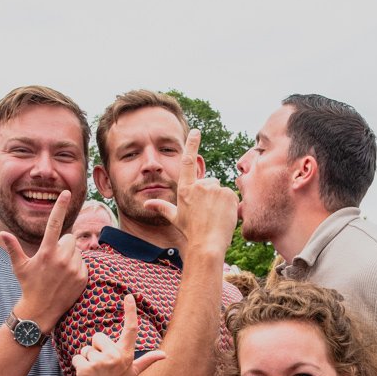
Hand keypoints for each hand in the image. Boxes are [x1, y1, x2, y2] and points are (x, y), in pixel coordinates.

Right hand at [0, 190, 87, 328]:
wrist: (42, 310)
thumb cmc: (28, 286)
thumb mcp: (19, 266)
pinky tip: (66, 278)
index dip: (60, 207)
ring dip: (70, 256)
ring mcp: (74, 268)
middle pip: (70, 238)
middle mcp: (62, 259)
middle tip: (53, 259)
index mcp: (46, 252)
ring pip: (77, 251)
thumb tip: (2, 232)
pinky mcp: (83, 277)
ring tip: (59, 271)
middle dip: (63, 244)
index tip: (66, 193)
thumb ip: (13, 248)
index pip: (54, 224)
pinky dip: (77, 267)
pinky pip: (83, 263)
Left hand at [72, 295, 165, 375]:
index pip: (131, 330)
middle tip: (100, 369)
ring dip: (86, 360)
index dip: (130, 312)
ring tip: (93, 375)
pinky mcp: (86, 368)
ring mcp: (101, 363)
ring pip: (85, 348)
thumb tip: (165, 355)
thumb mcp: (132, 374)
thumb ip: (147, 361)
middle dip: (95, 349)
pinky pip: (77, 357)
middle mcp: (115, 357)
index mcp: (126, 356)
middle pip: (98, 337)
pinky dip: (77, 366)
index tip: (129, 296)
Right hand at [144, 129, 238, 259]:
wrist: (207, 244)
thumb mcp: (175, 218)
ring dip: (219, 200)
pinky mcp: (227, 194)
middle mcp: (199, 186)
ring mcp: (214, 189)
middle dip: (209, 195)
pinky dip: (229, 204)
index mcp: (185, 189)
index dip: (191, 144)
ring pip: (219, 190)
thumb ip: (162, 207)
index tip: (196, 131)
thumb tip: (146, 204)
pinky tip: (223, 215)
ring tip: (214, 216)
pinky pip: (230, 195)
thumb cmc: (190, 232)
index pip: (187, 162)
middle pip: (209, 183)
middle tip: (207, 213)